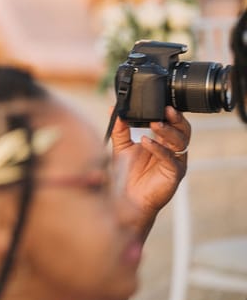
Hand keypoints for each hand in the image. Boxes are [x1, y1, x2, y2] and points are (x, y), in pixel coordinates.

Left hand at [110, 106, 190, 236]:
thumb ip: (120, 129)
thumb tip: (115, 109)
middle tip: (166, 109)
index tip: (161, 100)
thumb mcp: (122, 146)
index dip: (170, 112)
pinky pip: (171, 159)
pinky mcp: (174, 174)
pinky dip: (159, 149)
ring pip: (180, 142)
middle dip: (176, 118)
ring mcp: (175, 162)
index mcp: (163, 141)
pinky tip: (146, 142)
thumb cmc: (127, 173)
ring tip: (155, 123)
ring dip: (168, 131)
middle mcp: (172, 150)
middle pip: (183, 129)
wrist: (127, 199)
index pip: (172, 122)